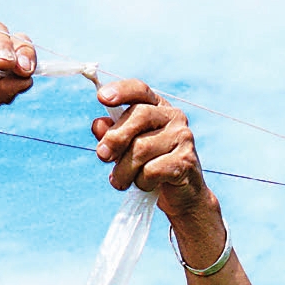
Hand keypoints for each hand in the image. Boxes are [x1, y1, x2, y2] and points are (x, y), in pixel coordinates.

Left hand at [91, 80, 216, 224]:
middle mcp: (174, 117)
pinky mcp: (186, 161)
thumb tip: (98, 124)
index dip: (121, 91)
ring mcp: (183, 137)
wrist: (181, 195)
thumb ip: (112, 135)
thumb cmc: (150, 166)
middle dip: (114, 138)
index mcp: (158, 107)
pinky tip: (145, 185)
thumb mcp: (126, 148)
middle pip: (139, 115)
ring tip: (120, 181)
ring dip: (124, 170)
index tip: (102, 98)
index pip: (140, 89)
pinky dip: (141, 182)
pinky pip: (151, 170)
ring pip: (141, 148)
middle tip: (102, 156)